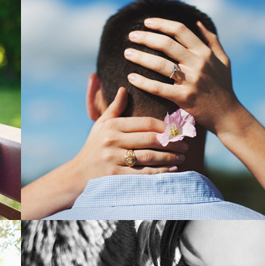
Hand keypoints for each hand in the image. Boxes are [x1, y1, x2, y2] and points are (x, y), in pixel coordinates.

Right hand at [72, 86, 187, 176]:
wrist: (78, 174)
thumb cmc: (93, 147)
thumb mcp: (101, 125)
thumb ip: (114, 108)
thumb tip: (124, 88)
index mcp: (112, 126)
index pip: (145, 123)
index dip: (165, 126)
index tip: (177, 129)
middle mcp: (112, 141)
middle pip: (150, 139)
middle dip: (171, 141)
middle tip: (186, 144)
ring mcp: (114, 159)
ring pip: (149, 157)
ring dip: (170, 156)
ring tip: (183, 156)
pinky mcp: (116, 176)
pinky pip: (144, 173)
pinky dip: (161, 171)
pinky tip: (173, 168)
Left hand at [124, 18, 242, 134]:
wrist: (228, 115)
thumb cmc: (224, 88)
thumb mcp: (223, 61)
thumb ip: (212, 40)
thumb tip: (198, 22)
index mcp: (205, 53)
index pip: (180, 30)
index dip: (161, 23)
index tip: (146, 22)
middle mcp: (198, 64)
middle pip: (167, 44)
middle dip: (146, 37)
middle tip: (130, 36)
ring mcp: (191, 81)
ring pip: (160, 64)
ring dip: (140, 57)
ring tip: (127, 53)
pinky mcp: (185, 98)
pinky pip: (159, 88)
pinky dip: (143, 82)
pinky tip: (131, 77)